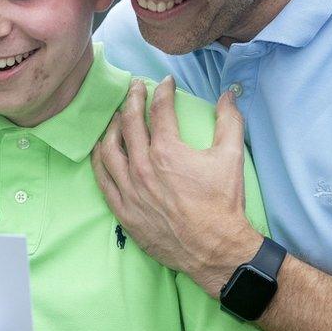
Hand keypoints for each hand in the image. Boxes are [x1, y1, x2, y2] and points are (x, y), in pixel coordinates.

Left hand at [92, 76, 261, 295]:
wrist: (215, 248)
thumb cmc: (223, 203)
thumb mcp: (232, 157)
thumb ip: (229, 121)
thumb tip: (228, 94)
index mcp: (167, 152)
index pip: (159, 110)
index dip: (162, 91)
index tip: (164, 83)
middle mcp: (143, 167)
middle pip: (129, 122)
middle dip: (132, 99)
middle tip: (134, 87)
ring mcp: (129, 189)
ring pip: (109, 148)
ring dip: (111, 126)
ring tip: (116, 115)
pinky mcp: (123, 209)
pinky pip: (102, 177)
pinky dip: (99, 158)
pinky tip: (102, 148)